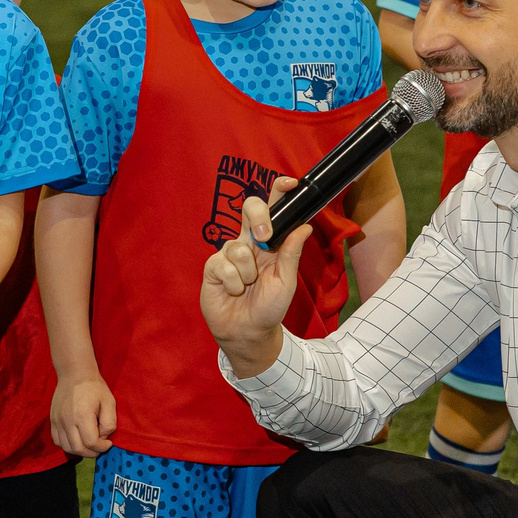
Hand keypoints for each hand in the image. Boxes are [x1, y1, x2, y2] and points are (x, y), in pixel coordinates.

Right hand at [50, 372, 117, 457]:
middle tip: (100, 446)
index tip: (108, 442)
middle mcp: (67, 421)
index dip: (102, 447)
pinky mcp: (52, 420)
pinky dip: (68, 445)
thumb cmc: (94, 387)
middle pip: (78, 449)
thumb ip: (110, 423)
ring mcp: (57, 421)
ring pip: (67, 447)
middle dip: (92, 452)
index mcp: (82, 415)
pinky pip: (57, 441)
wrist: (74, 374)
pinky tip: (77, 439)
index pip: (91, 443)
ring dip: (80, 450)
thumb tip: (103, 437)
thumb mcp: (110, 402)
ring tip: (89, 443)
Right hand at [201, 180, 308, 372]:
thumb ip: (291, 254)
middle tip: (265, 240)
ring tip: (248, 287)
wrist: (248, 332)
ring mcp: (228, 253)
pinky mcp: (212, 267)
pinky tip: (234, 291)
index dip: (279, 191)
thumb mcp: (286, 281)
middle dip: (259, 218)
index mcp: (269, 242)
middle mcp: (248, 241)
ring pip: (238, 246)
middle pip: (249, 208)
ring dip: (247, 272)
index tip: (289, 184)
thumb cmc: (269, 307)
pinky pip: (223, 265)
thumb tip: (305, 226)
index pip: (274, 209)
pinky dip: (233, 282)